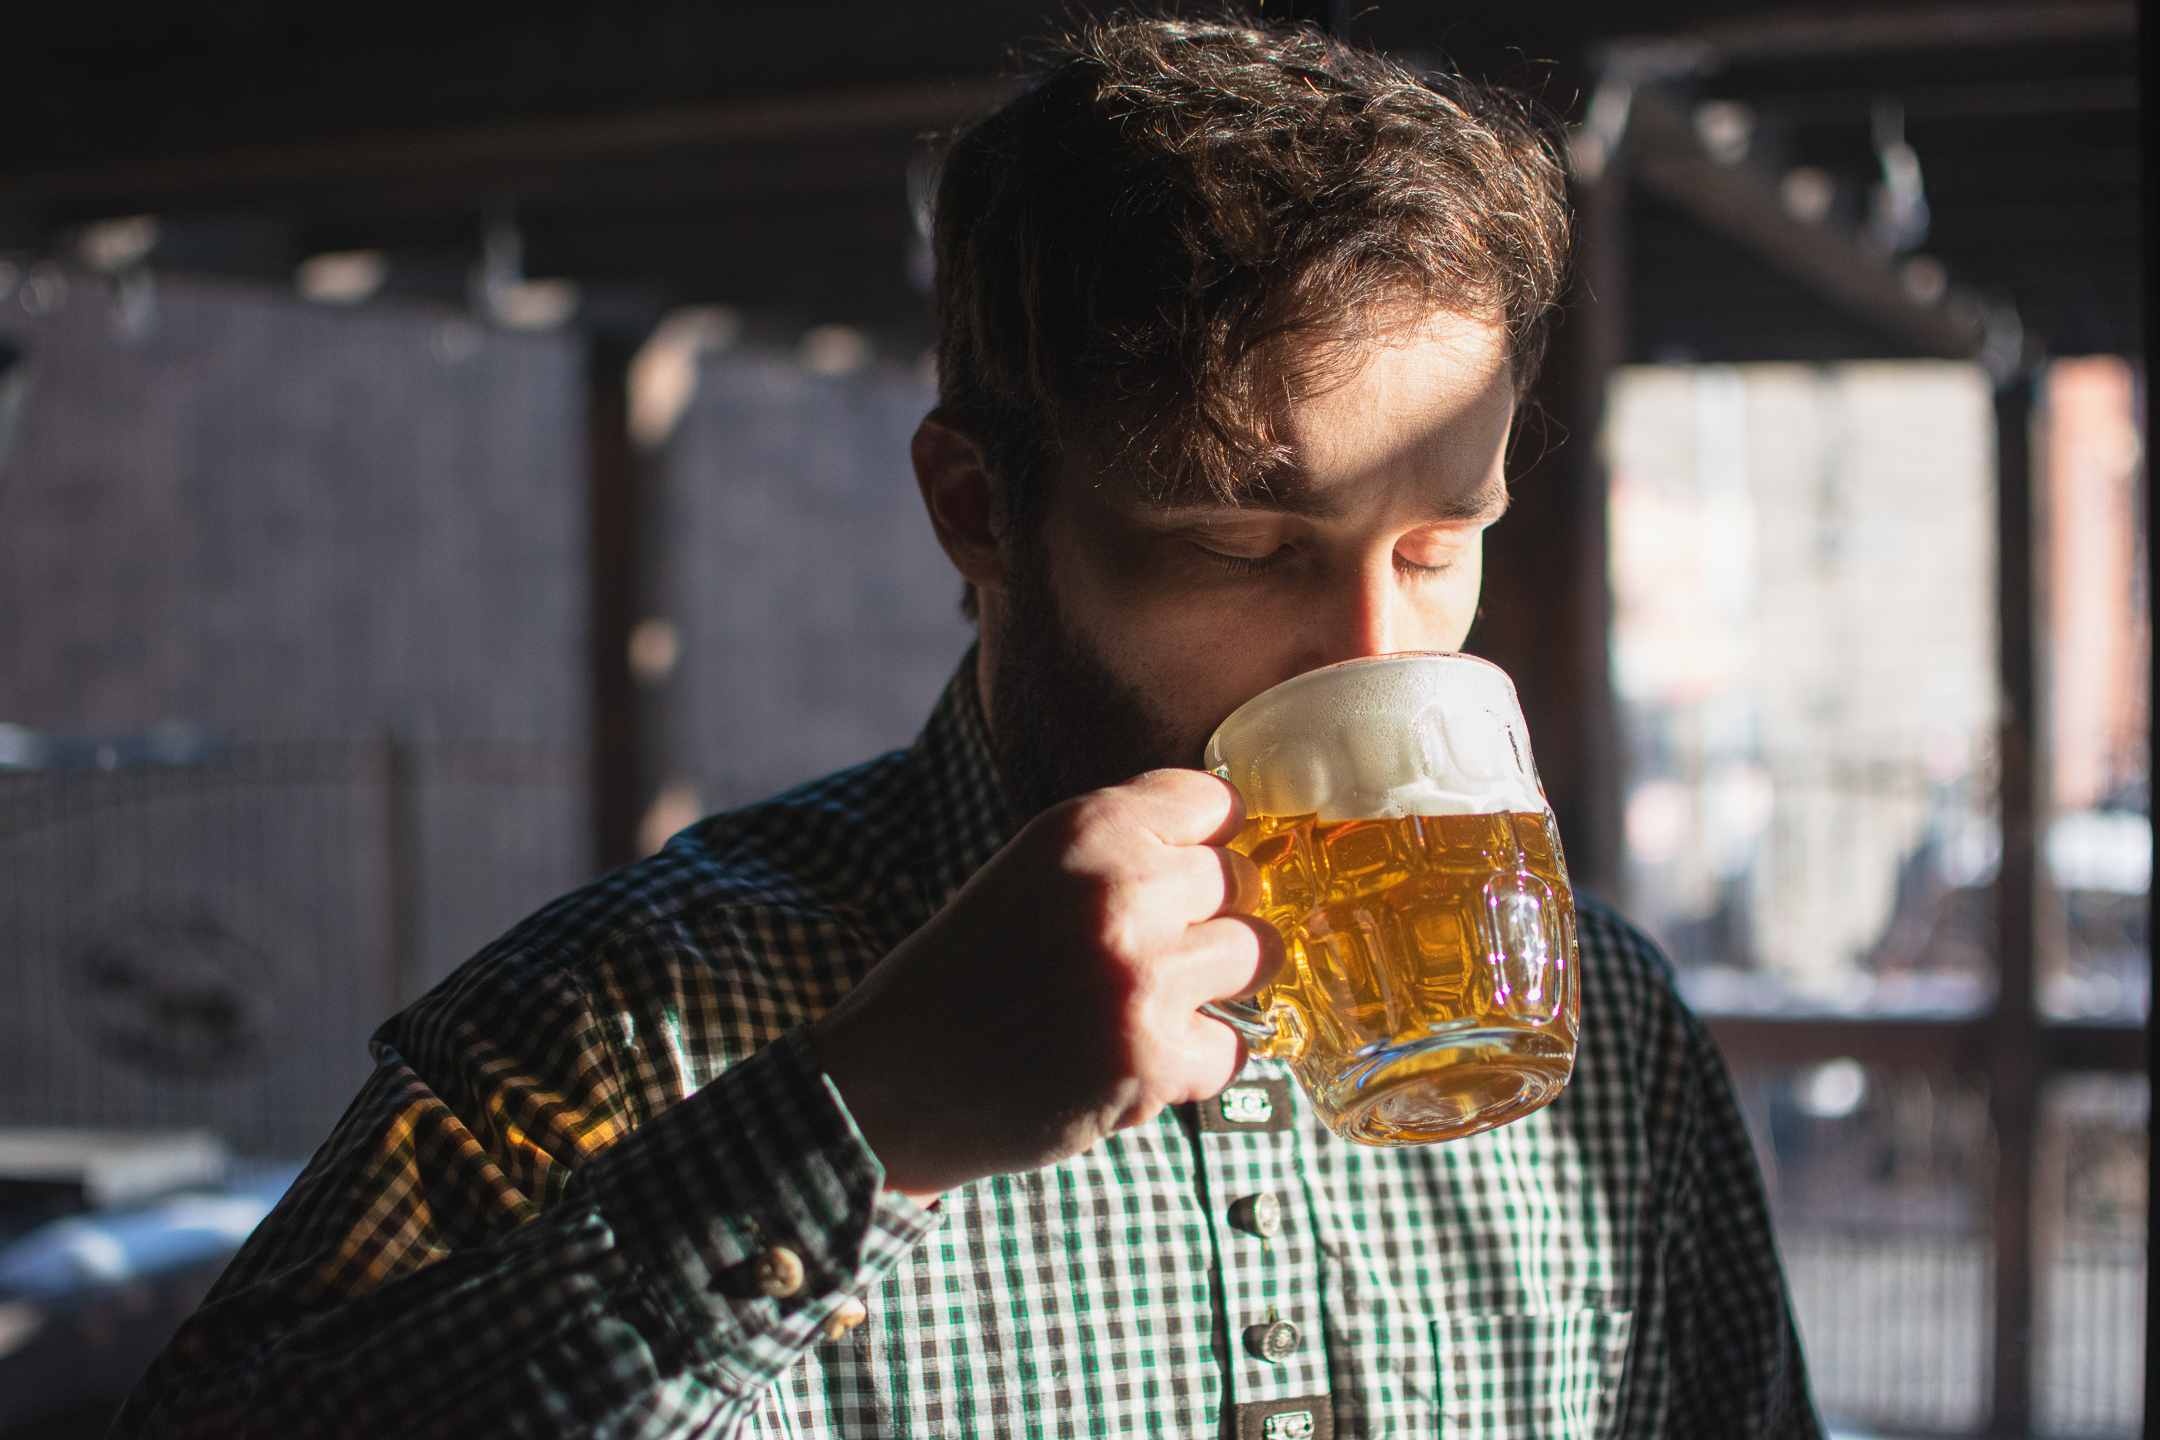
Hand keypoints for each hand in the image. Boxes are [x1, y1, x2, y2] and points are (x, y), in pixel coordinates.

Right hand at [807, 769, 1282, 1199]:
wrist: (893, 1082)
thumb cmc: (964, 976)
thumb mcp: (1033, 872)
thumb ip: (1122, 850)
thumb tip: (1232, 849)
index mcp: (1086, 827)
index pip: (1213, 802)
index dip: (1208, 844)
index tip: (1191, 877)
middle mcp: (1120, 889)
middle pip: (1243, 881)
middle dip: (1208, 920)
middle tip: (1152, 957)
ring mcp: (1142, 976)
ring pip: (1256, 958)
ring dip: (1214, 989)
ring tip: (1147, 1008)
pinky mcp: (1152, 1059)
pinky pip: (1235, 1048)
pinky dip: (1193, 1065)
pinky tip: (1131, 1063)